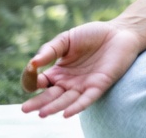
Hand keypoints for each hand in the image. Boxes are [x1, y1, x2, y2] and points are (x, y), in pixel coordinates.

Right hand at [20, 21, 145, 118]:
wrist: (120, 32)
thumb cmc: (93, 35)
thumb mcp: (66, 39)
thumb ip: (50, 50)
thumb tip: (33, 63)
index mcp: (58, 72)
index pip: (40, 82)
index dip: (32, 79)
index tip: (30, 72)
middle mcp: (68, 82)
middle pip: (50, 96)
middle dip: (38, 103)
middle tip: (25, 109)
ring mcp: (83, 85)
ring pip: (66, 100)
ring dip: (54, 107)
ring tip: (41, 113)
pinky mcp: (99, 86)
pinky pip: (86, 100)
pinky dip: (76, 107)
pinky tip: (66, 114)